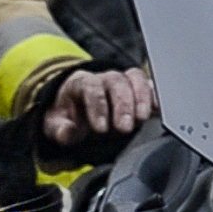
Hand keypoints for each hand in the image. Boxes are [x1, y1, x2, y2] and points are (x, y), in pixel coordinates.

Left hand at [42, 67, 156, 146]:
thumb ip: (60, 129)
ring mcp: (122, 82)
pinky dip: (154, 97)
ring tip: (142, 118)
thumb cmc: (68, 117)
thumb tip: (67, 132)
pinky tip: (157, 110)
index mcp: (81, 83)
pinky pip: (149, 86)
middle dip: (122, 105)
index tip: (101, 129)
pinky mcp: (137, 90)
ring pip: (135, 79)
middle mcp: (103, 79)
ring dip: (141, 98)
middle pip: (116, 82)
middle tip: (124, 127)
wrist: (77, 112)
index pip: (91, 87)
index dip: (98, 106)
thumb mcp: (55, 125)